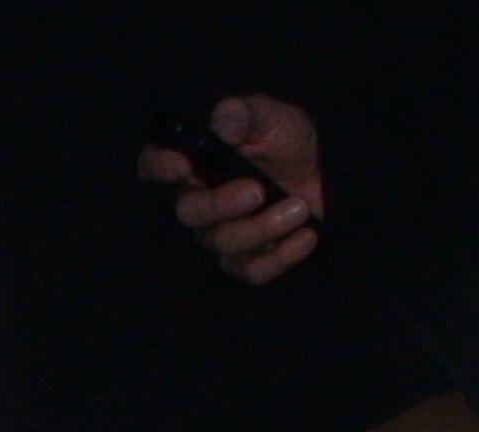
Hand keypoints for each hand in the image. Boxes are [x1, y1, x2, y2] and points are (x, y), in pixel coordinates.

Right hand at [137, 95, 325, 285]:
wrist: (324, 172)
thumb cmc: (285, 141)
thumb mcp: (270, 116)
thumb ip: (244, 114)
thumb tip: (222, 121)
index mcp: (194, 162)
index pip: (154, 165)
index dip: (159, 167)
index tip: (182, 164)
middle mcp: (199, 202)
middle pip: (188, 213)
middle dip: (220, 204)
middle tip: (257, 191)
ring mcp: (221, 233)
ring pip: (223, 242)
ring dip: (264, 226)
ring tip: (299, 207)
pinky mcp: (247, 259)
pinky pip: (252, 270)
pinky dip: (281, 256)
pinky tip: (306, 235)